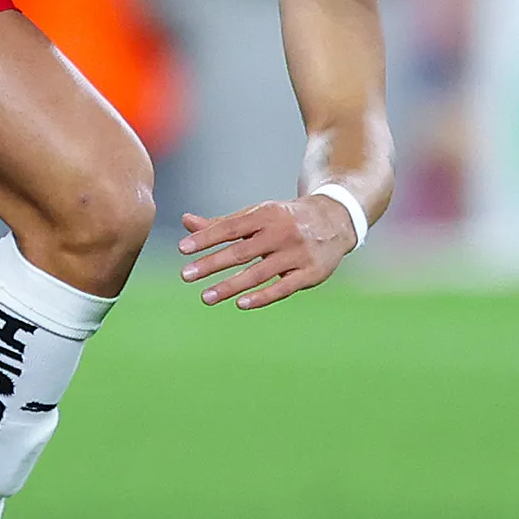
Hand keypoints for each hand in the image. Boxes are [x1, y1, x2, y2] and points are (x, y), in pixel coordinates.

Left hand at [176, 195, 358, 310]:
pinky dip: (262, 297)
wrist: (335, 219)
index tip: (183, 249)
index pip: (231, 228)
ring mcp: (297, 254)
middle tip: (185, 275)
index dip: (206, 238)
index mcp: (266, 214)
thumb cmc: (285, 219)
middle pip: (242, 251)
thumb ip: (222, 223)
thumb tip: (186, 221)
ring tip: (205, 297)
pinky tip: (241, 304)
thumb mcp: (257, 215)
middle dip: (212, 264)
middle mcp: (281, 232)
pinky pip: (283, 288)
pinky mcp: (310, 274)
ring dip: (230, 286)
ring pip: (259, 273)